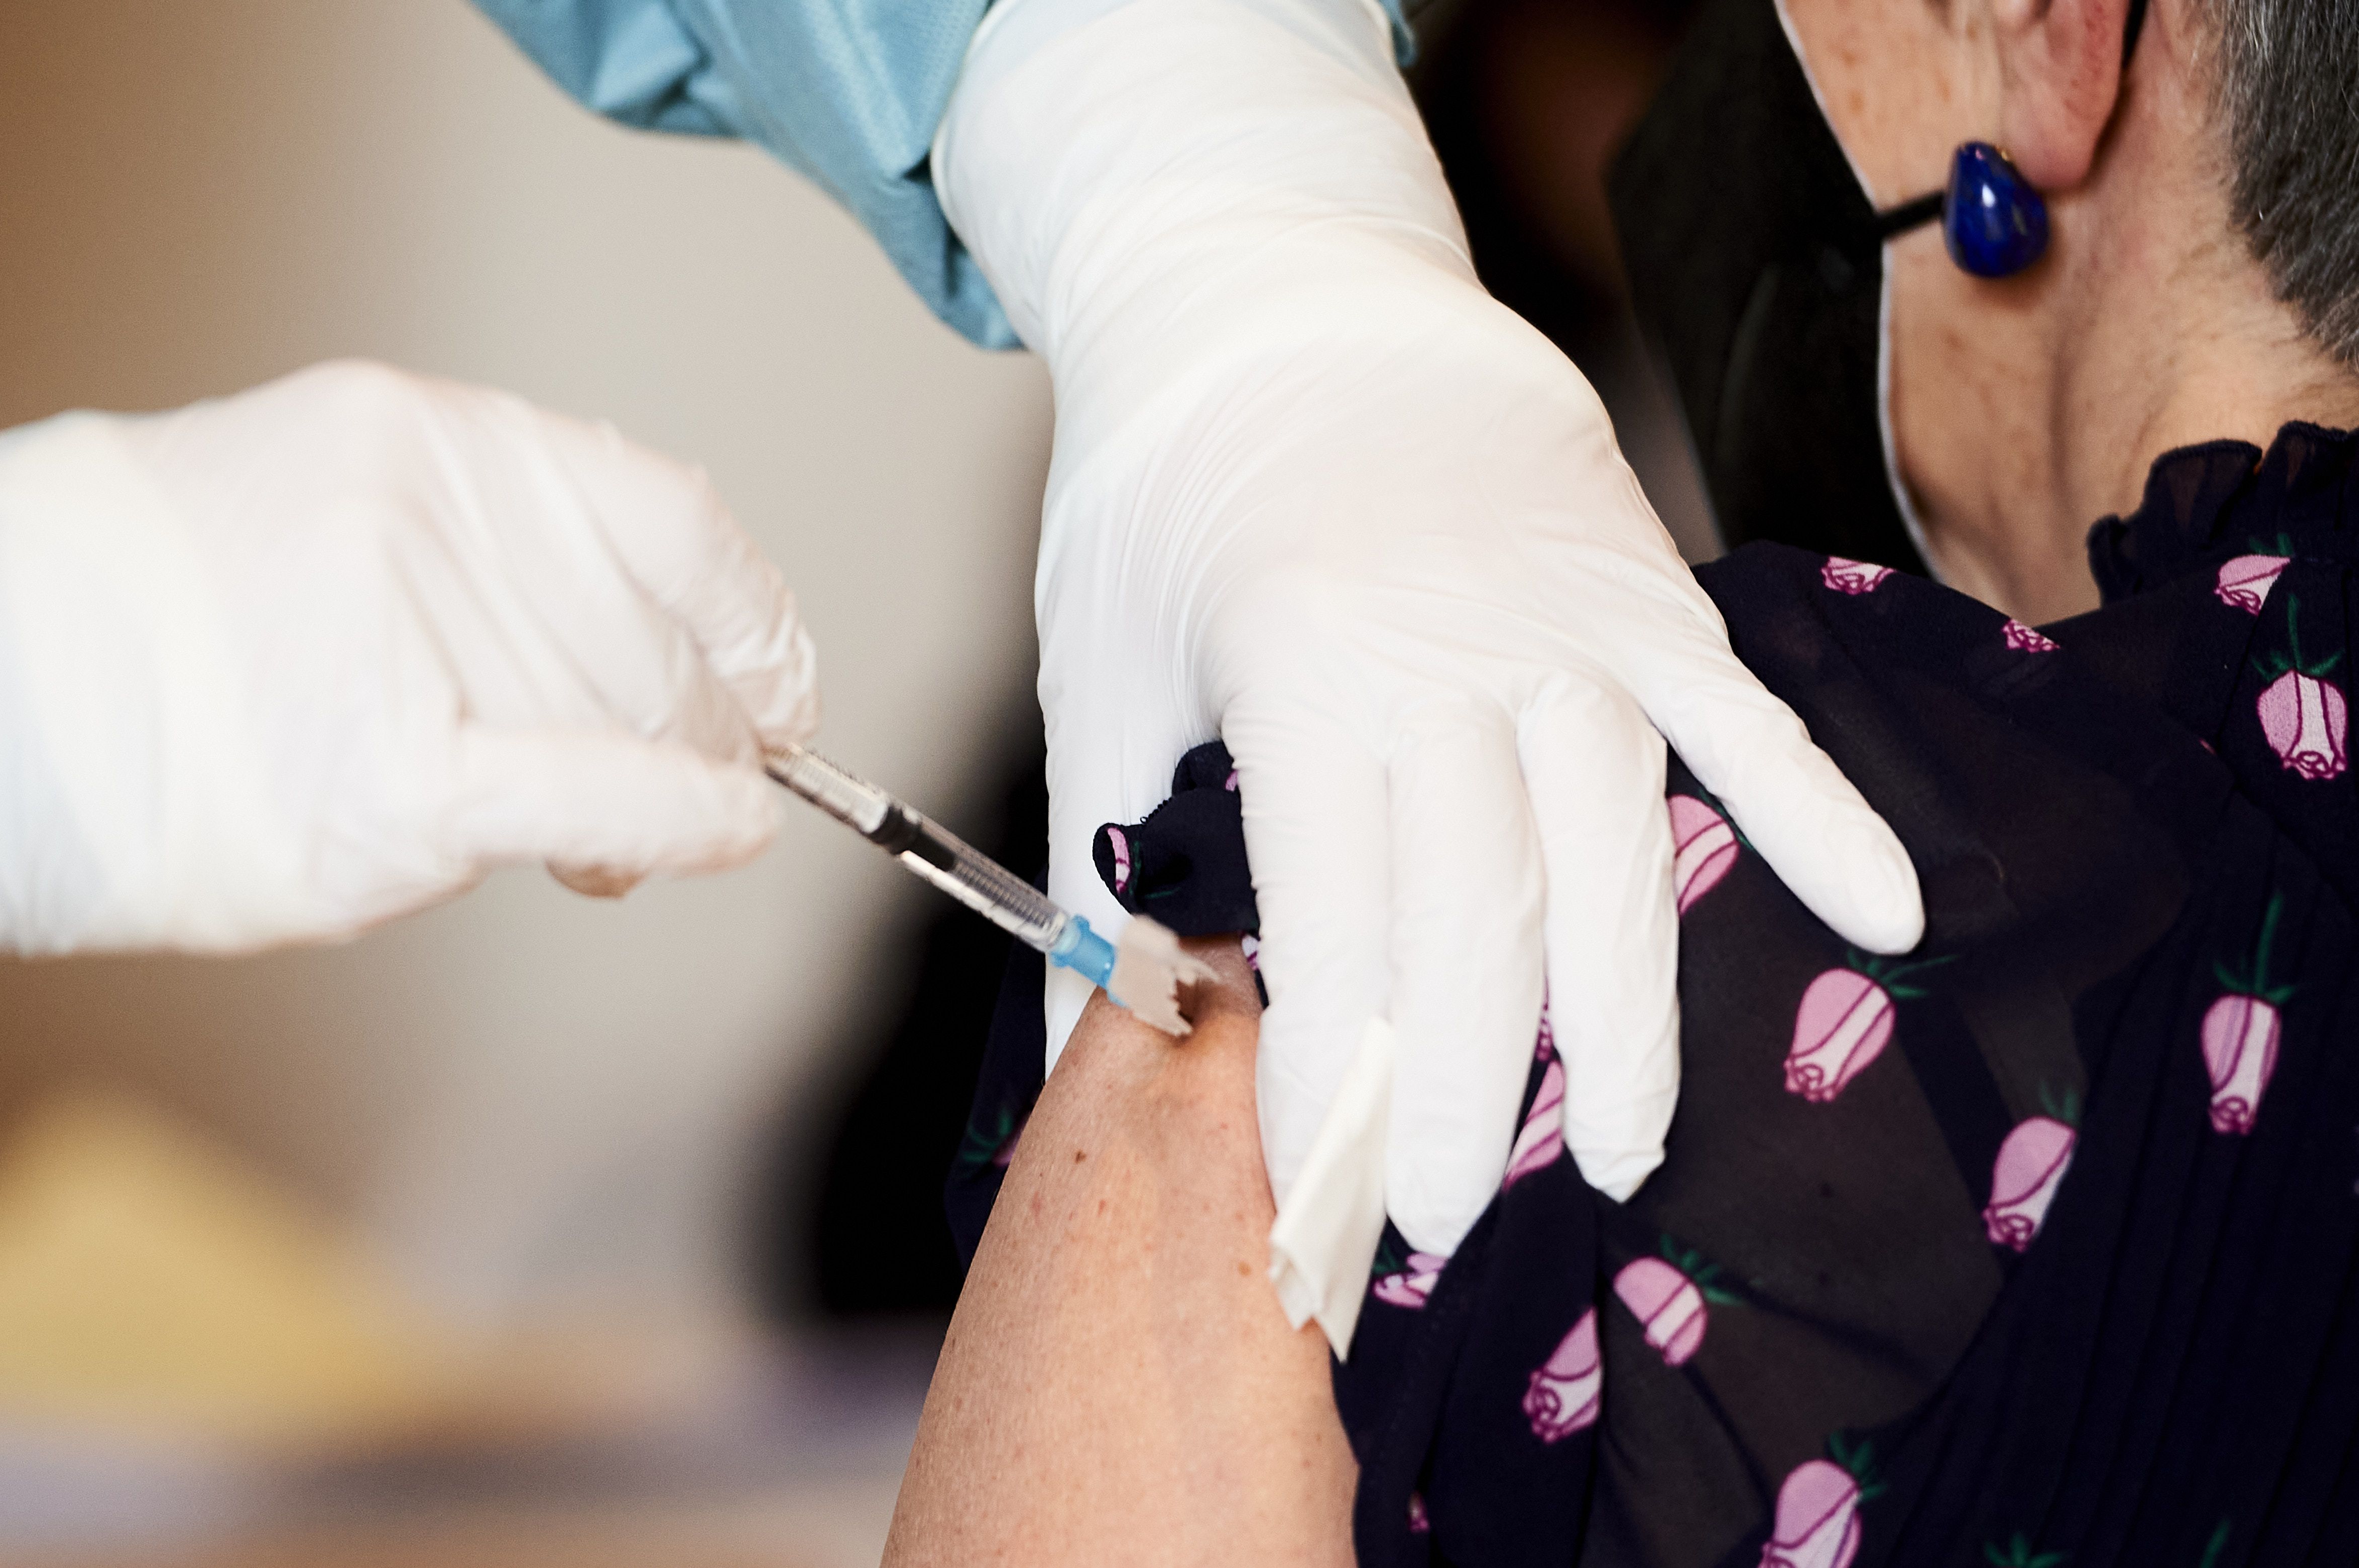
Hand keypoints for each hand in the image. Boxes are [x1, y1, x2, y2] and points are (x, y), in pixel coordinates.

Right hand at [0, 360, 815, 954]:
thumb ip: (444, 568)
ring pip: (616, 730)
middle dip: (698, 728)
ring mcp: (401, 645)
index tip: (779, 667)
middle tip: (705, 779)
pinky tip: (716, 836)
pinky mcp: (379, 779)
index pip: (657, 510)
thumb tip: (589, 650)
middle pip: (644, 645)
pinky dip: (672, 822)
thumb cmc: (81, 618)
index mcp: (405, 435)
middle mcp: (422, 516)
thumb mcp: (287, 511)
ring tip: (618, 840)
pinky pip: (586, 795)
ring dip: (652, 792)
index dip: (747, 607)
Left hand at [937, 0, 1921, 1263]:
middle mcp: (1446, 647)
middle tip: (1438, 1220)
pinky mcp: (1642, 580)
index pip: (1336, 923)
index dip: (1334, 1077)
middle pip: (1483, 915)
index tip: (1318, 1194)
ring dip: (1625, 1019)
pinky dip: (1820, 816)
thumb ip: (1104, 867)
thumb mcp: (1097, 666)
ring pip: (1618, 848)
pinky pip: (1746, 715)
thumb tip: (1101, 1050)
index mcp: (1296, 669)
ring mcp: (1564, 613)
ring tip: (1616, 1152)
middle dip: (1463, 1091)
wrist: (1271, 285)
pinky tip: (1883, 918)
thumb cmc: (1162, 490)